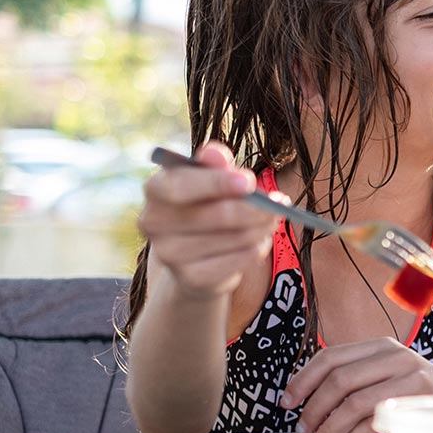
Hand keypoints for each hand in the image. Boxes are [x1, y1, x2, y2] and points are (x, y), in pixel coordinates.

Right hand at [139, 141, 278, 297]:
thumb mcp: (210, 177)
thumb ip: (213, 163)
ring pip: (236, 237)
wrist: (195, 256)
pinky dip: (258, 248)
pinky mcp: (191, 279)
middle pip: (217, 214)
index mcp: (155, 189)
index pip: (181, 186)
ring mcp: (169, 254)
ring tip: (271, 219)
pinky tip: (258, 241)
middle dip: (256, 208)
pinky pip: (240, 259)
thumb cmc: (206, 205)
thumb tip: (216, 154)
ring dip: (263, 227)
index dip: (217, 183)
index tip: (249, 181)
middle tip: (279, 203)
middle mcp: (153, 223)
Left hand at [282, 337, 432, 432]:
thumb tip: (306, 402)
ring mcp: (409, 376)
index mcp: (381, 346)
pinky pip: (372, 421)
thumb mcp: (387, 374)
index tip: (286, 401)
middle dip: (313, 407)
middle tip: (301, 428)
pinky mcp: (417, 400)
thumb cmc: (418, 393)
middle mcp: (395, 355)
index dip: (303, 379)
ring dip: (327, 427)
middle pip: (339, 378)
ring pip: (354, 401)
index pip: (331, 356)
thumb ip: (356, 379)